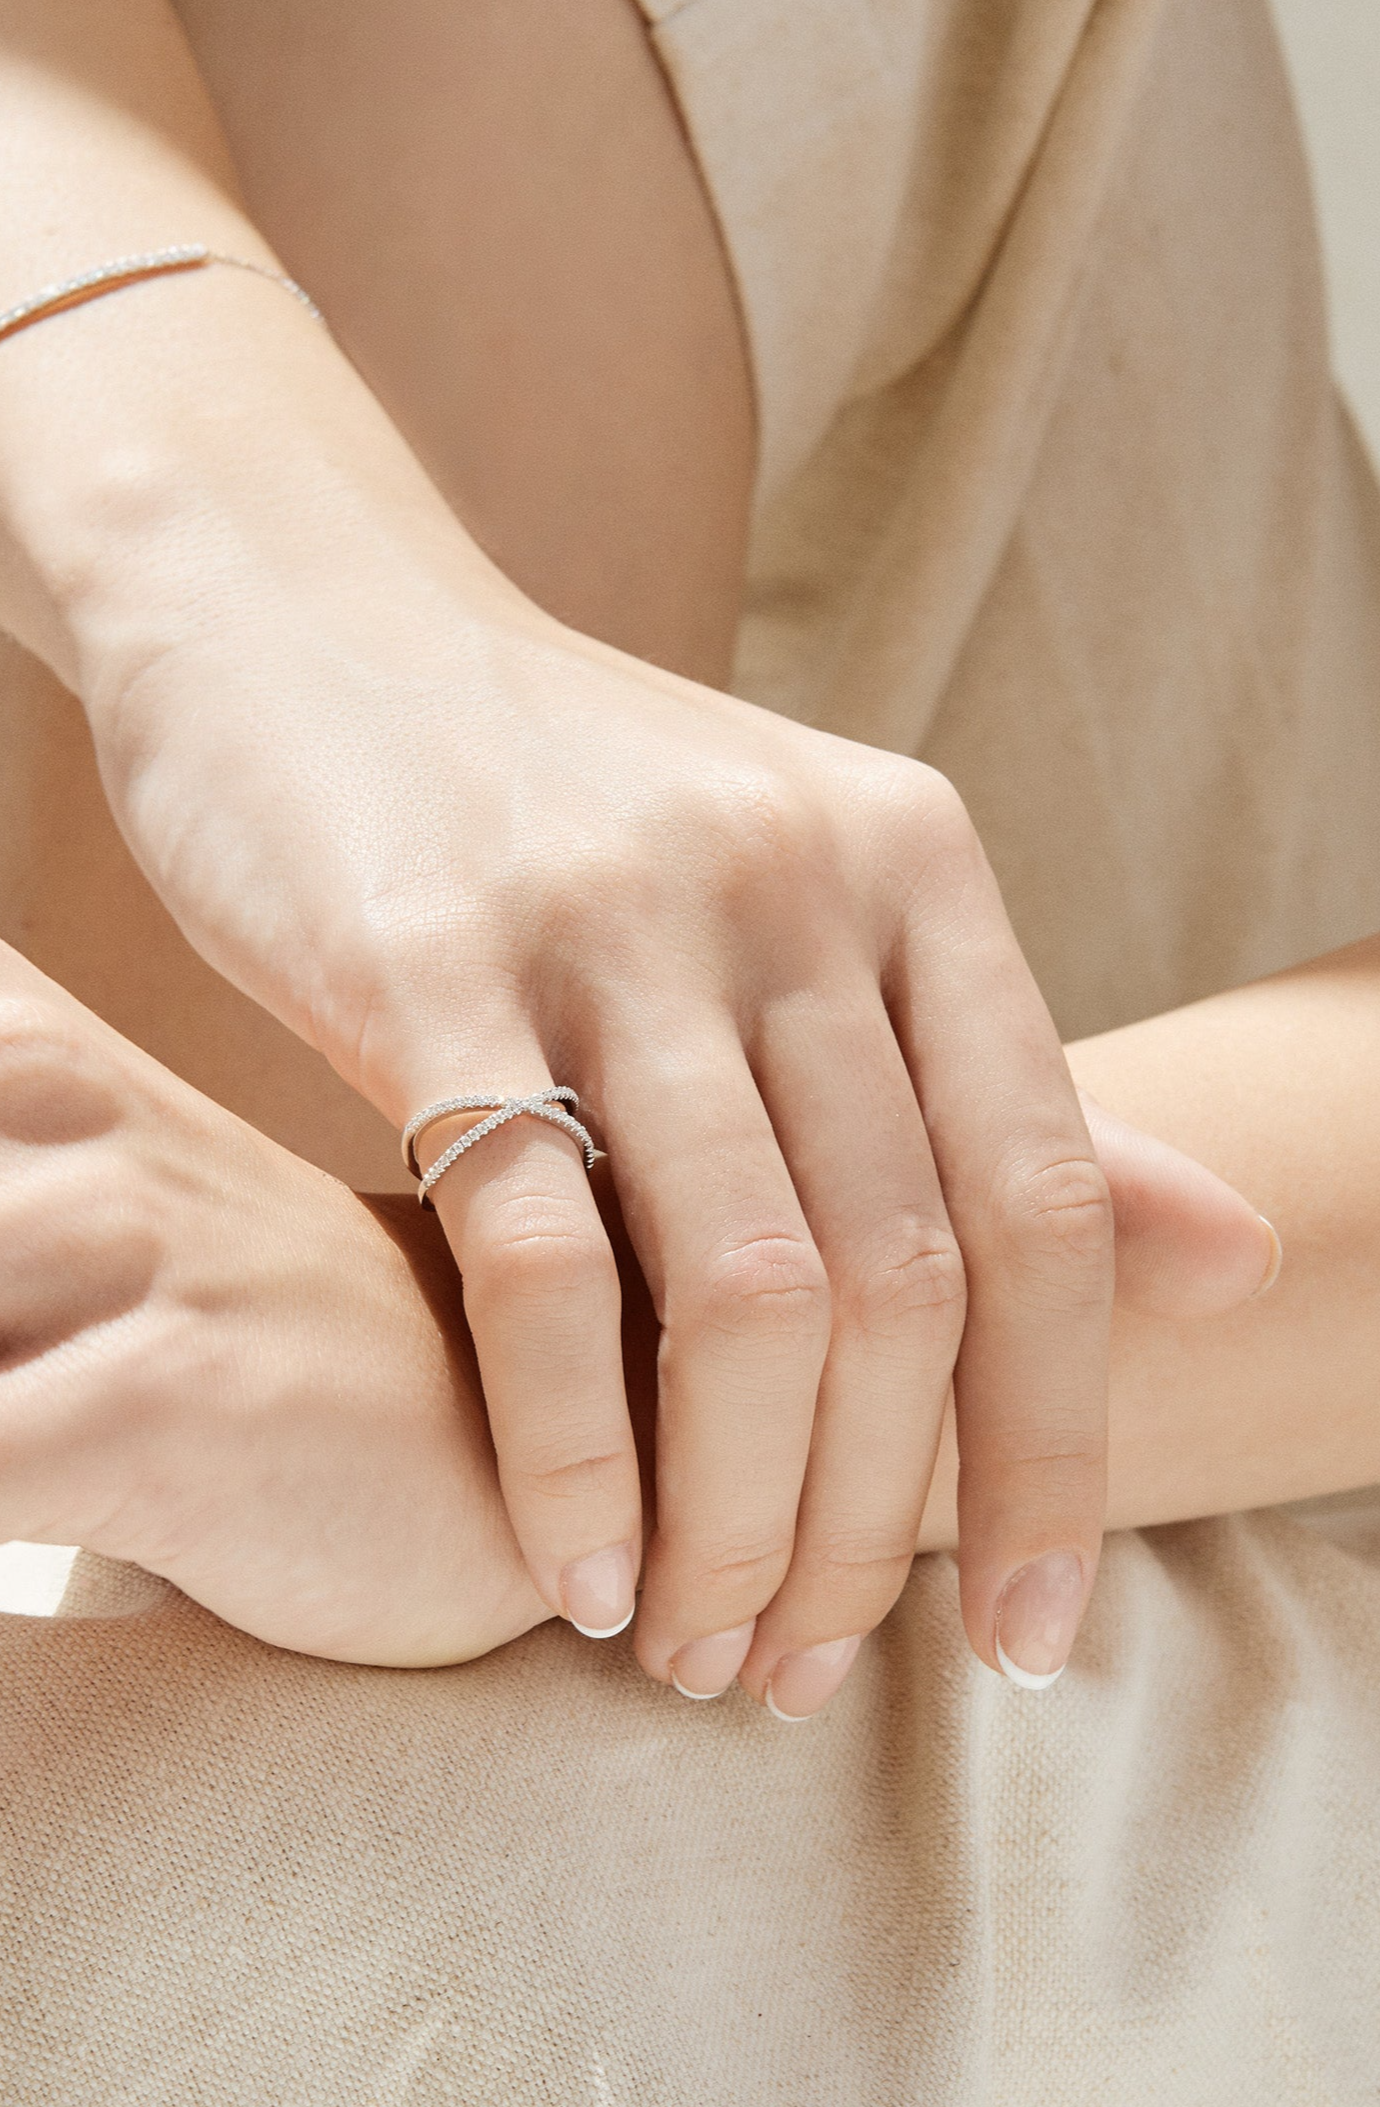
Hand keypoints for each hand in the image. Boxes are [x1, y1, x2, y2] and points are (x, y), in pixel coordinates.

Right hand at [87, 525, 1273, 1706]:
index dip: (1056, 1447)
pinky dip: (573, 1448)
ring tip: (692, 1648)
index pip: (1045, 1204)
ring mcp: (613, 913)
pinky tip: (575, 1560)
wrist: (309, 620)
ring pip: (743, 1290)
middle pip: (902, 1280)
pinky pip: (538, 1255)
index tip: (1026, 1631)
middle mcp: (794, 878)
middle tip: (799, 1669)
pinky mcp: (430, 957)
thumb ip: (1012, 1090)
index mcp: (915, 866)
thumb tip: (1234, 1258)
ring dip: (733, 1519)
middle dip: (869, 1526)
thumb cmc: (574, 804)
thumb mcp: (821, 904)